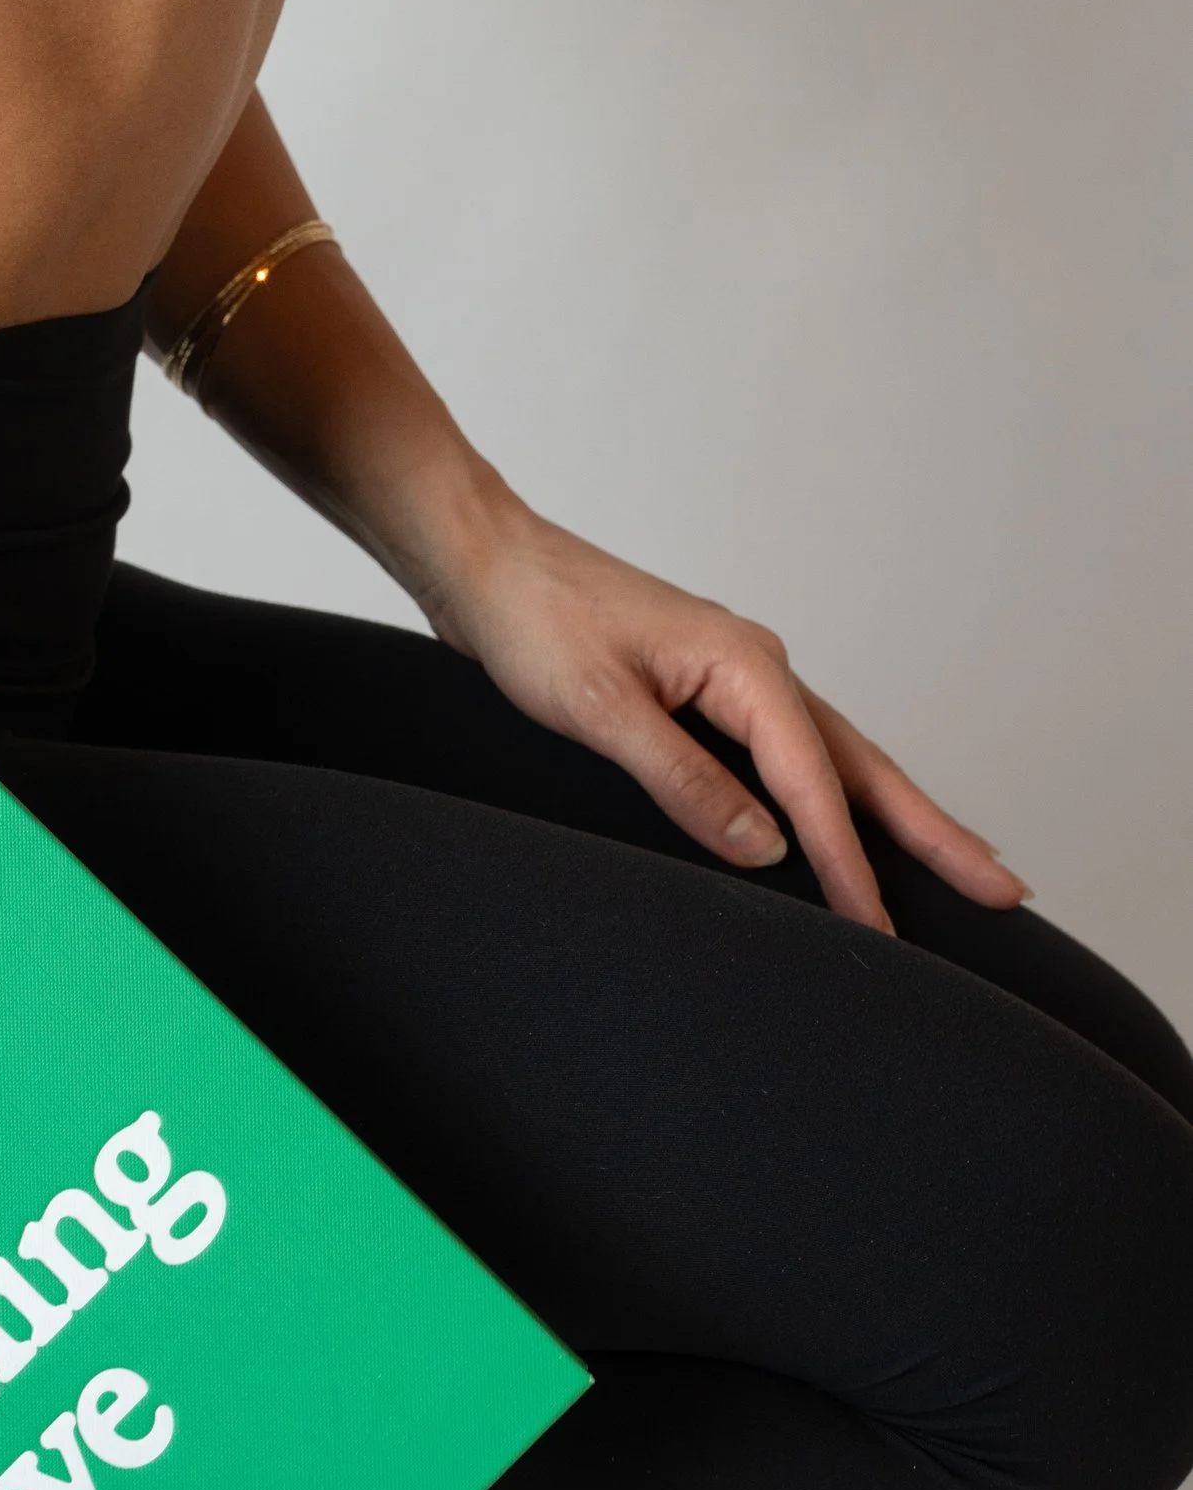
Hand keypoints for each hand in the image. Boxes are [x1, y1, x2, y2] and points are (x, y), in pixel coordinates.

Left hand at [421, 492, 1028, 933]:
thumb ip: (681, 779)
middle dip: (931, 832)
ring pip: (834, 760)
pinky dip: (829, 796)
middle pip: (861, 766)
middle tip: (1005, 889)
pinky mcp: (705, 693)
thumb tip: (764, 848)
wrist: (484, 561)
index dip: (847, 864)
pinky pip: (790, 756)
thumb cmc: (533, 619)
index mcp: (744, 666)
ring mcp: (735, 679)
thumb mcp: (599, 709)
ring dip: (891, 816)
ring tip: (957, 866)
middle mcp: (757, 667)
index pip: (813, 784)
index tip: (879, 928)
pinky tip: (840, 825)